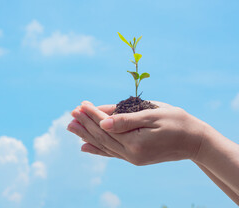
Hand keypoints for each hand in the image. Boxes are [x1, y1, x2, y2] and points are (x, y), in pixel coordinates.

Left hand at [68, 101, 205, 165]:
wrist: (194, 141)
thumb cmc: (176, 121)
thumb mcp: (152, 115)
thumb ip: (125, 120)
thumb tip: (102, 122)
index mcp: (135, 142)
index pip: (106, 126)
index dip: (92, 114)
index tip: (80, 105)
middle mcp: (131, 154)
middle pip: (101, 137)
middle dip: (85, 124)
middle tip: (70, 115)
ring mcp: (132, 158)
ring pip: (103, 145)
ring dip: (86, 135)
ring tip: (71, 127)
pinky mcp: (134, 158)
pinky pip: (111, 153)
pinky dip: (97, 150)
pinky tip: (84, 147)